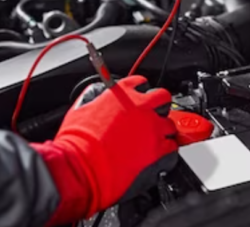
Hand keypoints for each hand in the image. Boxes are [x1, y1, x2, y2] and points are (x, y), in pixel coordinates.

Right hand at [31, 76, 177, 225]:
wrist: (81, 166)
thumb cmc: (77, 142)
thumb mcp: (81, 109)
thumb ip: (96, 100)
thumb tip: (98, 99)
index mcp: (122, 93)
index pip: (140, 83)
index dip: (139, 92)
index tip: (138, 99)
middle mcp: (140, 107)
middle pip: (162, 98)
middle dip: (159, 106)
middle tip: (152, 117)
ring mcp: (151, 128)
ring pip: (169, 124)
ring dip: (162, 131)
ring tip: (152, 140)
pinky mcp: (157, 150)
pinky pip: (172, 147)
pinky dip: (167, 151)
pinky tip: (158, 154)